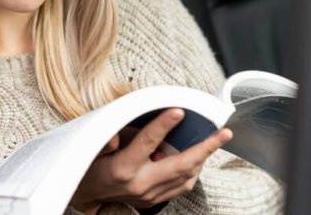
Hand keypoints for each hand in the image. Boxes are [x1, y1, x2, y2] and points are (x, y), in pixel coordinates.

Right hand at [70, 108, 232, 212]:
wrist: (86, 196)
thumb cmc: (90, 166)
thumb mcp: (93, 148)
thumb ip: (108, 138)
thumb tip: (117, 137)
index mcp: (123, 167)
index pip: (147, 143)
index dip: (163, 125)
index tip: (178, 110)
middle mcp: (140, 184)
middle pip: (179, 165)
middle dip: (205, 148)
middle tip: (224, 132)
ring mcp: (150, 195)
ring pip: (186, 177)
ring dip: (203, 158)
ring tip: (216, 140)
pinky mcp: (154, 201)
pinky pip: (182, 186)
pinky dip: (194, 169)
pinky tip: (199, 156)